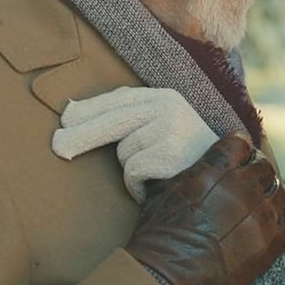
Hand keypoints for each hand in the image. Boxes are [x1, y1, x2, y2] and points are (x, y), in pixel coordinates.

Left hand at [52, 86, 219, 201]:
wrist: (228, 184)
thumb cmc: (183, 159)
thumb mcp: (160, 130)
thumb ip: (126, 119)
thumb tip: (70, 114)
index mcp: (164, 97)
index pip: (118, 100)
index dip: (89, 110)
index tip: (65, 120)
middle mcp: (170, 107)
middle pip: (113, 121)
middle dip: (81, 135)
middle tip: (57, 148)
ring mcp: (173, 130)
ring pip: (122, 152)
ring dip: (130, 169)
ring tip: (153, 174)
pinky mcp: (173, 155)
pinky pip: (133, 171)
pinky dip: (137, 186)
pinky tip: (157, 187)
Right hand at [125, 132, 284, 284]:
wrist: (172, 280)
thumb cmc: (160, 237)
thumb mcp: (166, 191)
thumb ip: (190, 173)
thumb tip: (195, 168)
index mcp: (216, 168)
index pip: (240, 143)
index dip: (238, 149)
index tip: (236, 155)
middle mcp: (243, 185)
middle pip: (262, 165)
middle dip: (254, 170)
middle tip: (246, 181)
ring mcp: (261, 213)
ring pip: (277, 189)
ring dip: (267, 193)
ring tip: (257, 203)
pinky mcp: (272, 241)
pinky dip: (279, 215)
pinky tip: (269, 220)